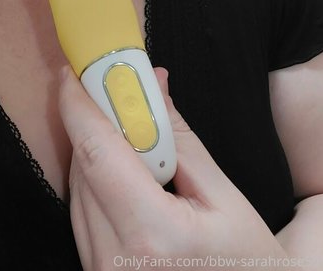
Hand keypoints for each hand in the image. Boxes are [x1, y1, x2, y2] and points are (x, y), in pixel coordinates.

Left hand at [58, 65, 289, 270]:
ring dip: (95, 150)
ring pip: (79, 188)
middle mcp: (112, 258)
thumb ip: (179, 139)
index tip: (74, 72)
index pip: (97, 153)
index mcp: (151, 235)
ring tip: (127, 130)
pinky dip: (98, 180)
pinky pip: (84, 212)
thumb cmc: (248, 264)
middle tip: (108, 90)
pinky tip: (123, 168)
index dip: (80, 105)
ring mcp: (100, 270)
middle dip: (93, 121)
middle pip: (84, 167)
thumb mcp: (224, 197)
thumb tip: (153, 86)